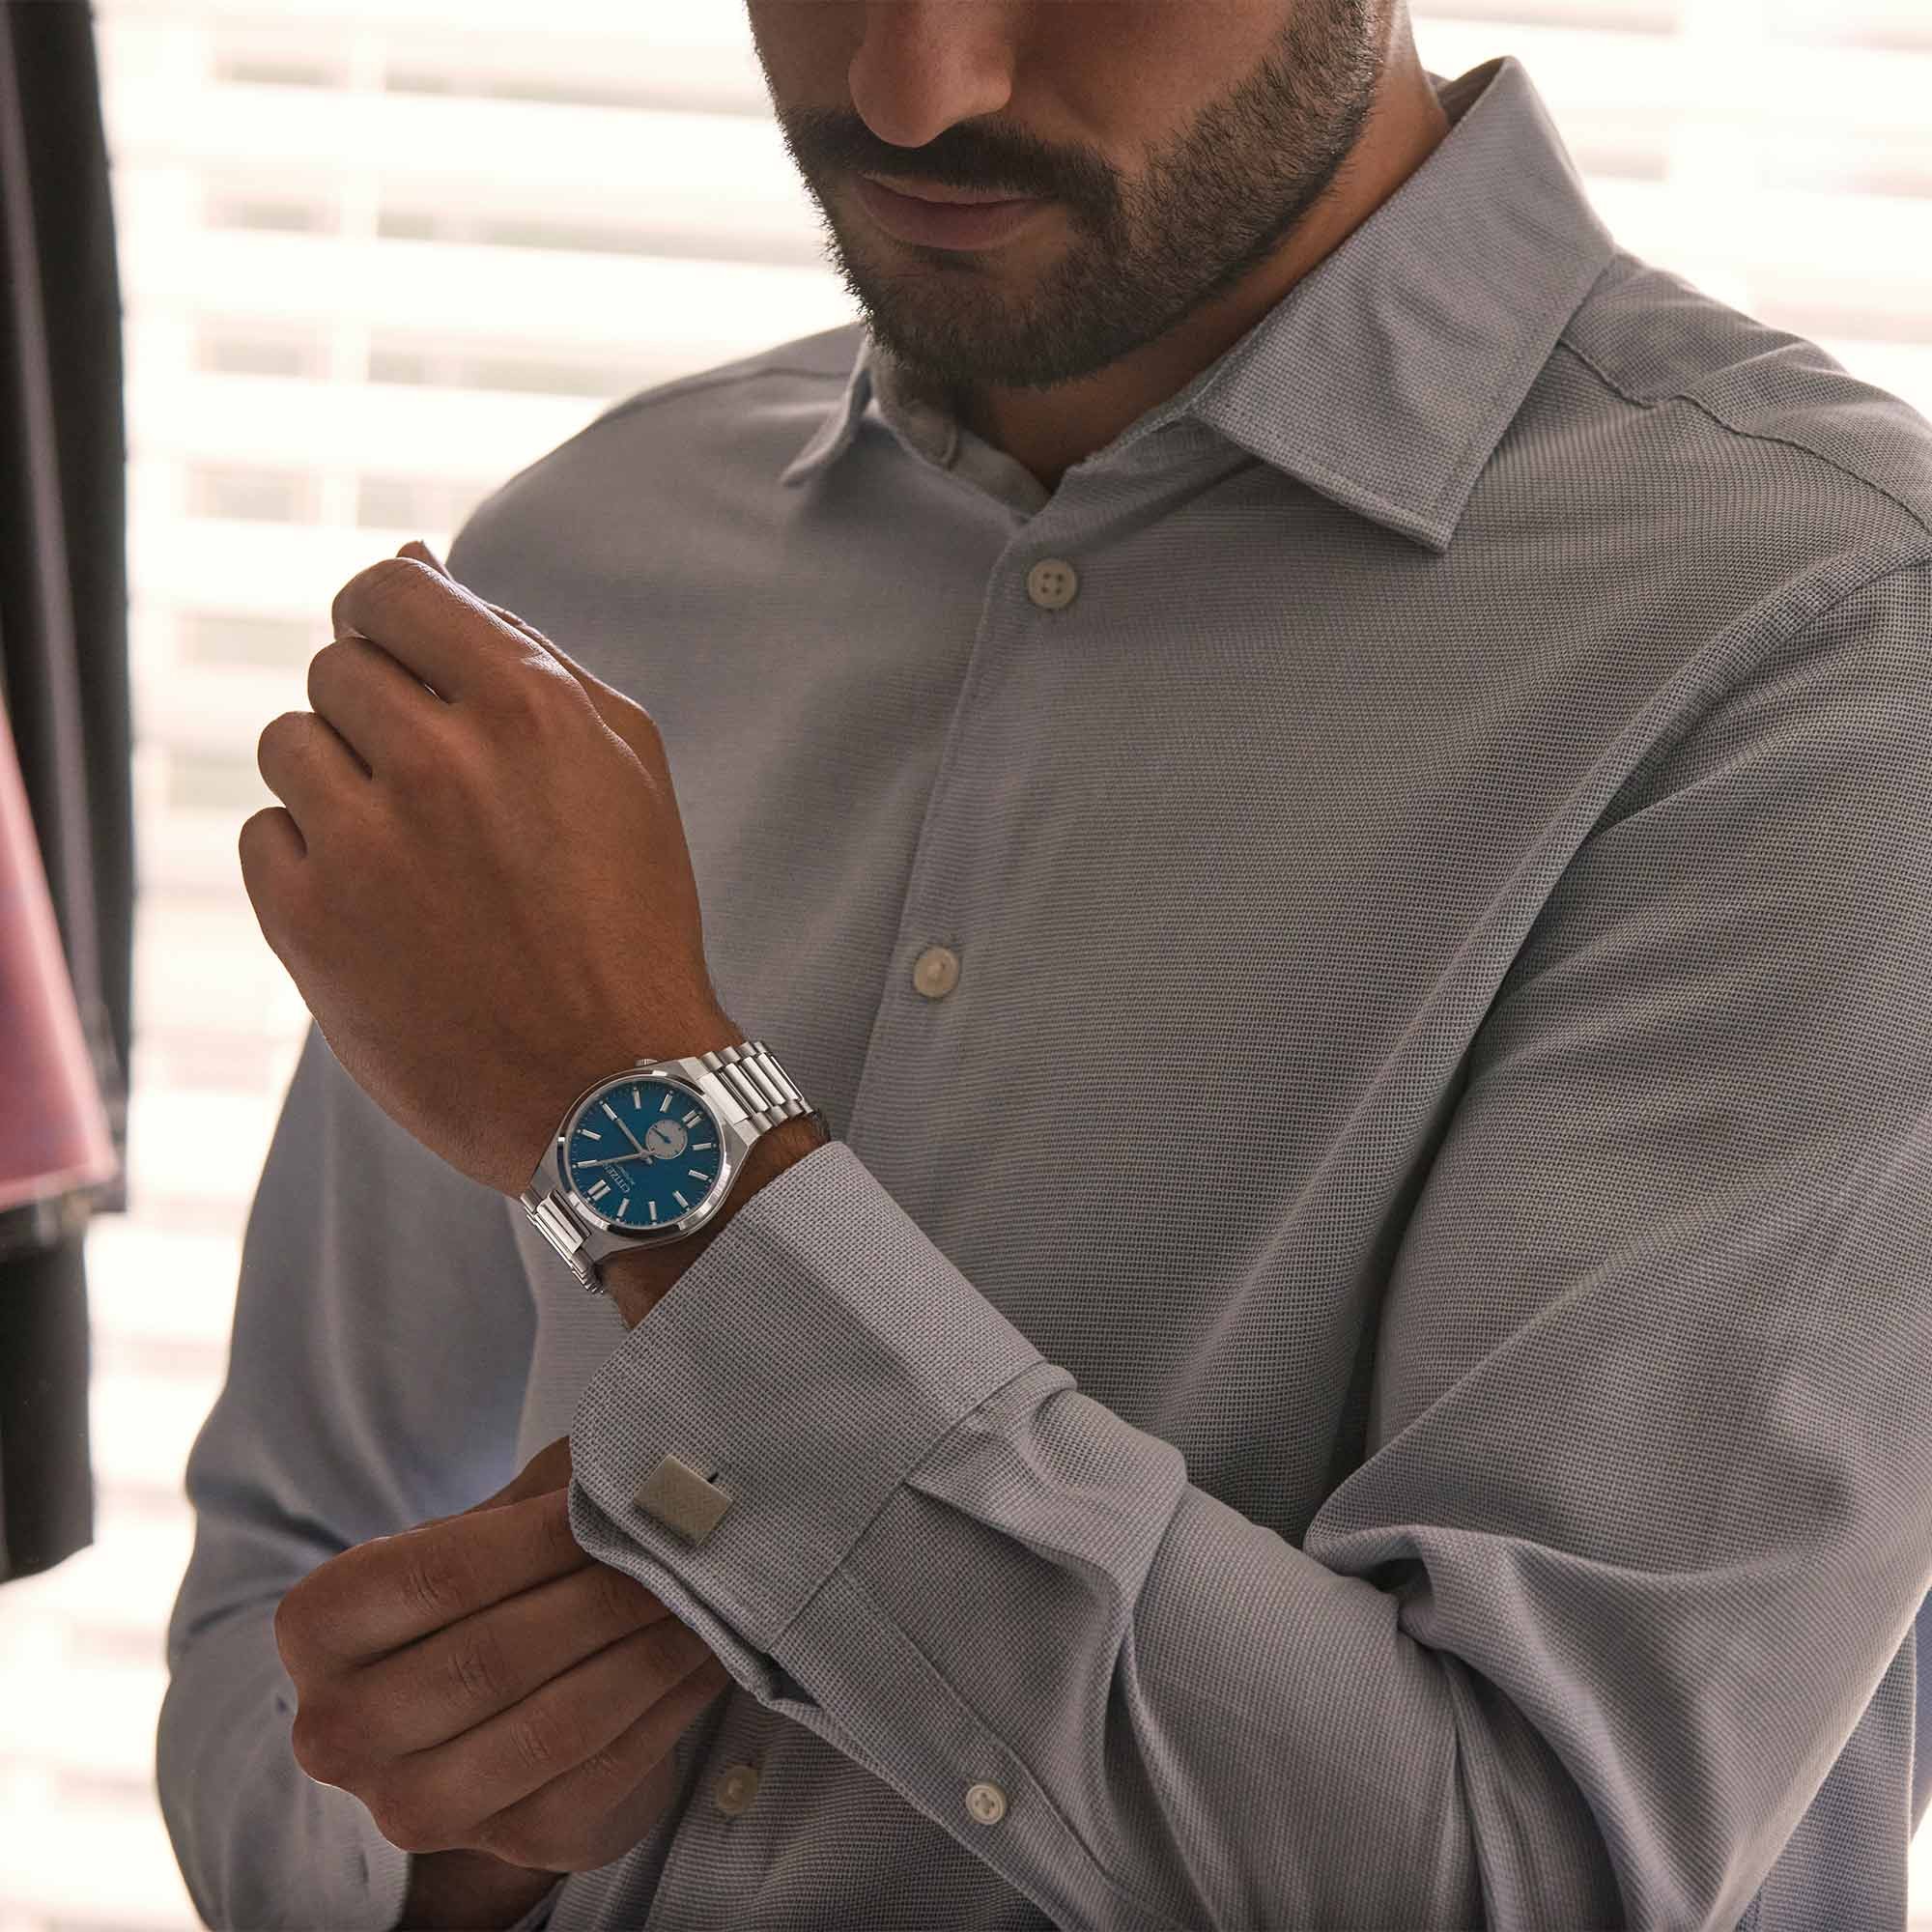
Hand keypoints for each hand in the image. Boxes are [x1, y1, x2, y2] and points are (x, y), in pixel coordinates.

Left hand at [240, 541, 740, 1195]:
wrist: (614, 1090)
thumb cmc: (628, 918)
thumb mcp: (621, 764)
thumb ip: (522, 648)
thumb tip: (413, 560)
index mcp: (528, 707)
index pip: (388, 590)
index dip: (384, 618)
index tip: (399, 661)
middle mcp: (440, 762)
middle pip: (336, 668)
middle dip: (377, 716)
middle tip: (437, 796)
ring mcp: (366, 845)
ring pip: (287, 745)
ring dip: (337, 785)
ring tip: (408, 855)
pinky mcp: (310, 925)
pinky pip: (265, 838)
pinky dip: (310, 863)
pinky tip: (381, 909)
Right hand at [273, 1435, 732, 1873]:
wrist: (498, 1712)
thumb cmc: (493, 1592)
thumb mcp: (496, 1524)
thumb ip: (551, 1490)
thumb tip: (644, 1463)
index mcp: (319, 1627)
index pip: (436, 1576)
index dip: (542, 1537)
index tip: (623, 1499)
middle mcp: (341, 1733)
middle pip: (494, 1658)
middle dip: (607, 1594)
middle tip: (686, 1547)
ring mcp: (418, 1808)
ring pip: (558, 1724)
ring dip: (652, 1651)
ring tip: (707, 1595)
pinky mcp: (514, 1845)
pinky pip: (607, 1771)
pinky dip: (671, 1703)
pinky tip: (707, 1653)